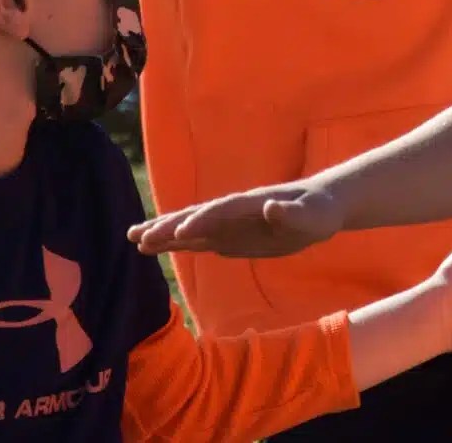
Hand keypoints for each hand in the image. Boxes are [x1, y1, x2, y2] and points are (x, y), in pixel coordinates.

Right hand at [128, 179, 344, 257]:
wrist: (316, 210)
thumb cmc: (317, 212)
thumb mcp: (312, 216)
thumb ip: (292, 213)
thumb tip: (272, 207)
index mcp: (252, 204)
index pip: (222, 211)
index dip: (202, 220)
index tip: (180, 232)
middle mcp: (234, 212)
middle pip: (197, 216)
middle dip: (169, 226)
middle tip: (137, 236)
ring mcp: (229, 225)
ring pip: (191, 228)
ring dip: (164, 233)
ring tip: (134, 240)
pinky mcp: (228, 238)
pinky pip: (198, 241)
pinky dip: (177, 244)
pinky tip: (156, 248)